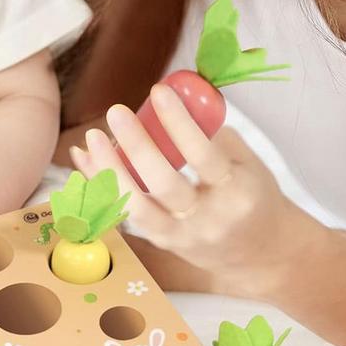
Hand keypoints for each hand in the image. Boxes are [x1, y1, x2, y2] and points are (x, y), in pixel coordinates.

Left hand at [70, 83, 311, 296]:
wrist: (262, 255)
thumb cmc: (254, 196)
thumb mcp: (250, 163)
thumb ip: (213, 135)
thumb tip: (171, 105)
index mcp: (236, 191)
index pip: (202, 155)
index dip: (178, 123)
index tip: (158, 91)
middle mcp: (207, 218)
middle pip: (163, 184)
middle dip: (136, 146)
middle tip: (117, 112)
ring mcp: (181, 236)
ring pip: (136, 207)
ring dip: (108, 170)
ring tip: (91, 137)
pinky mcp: (161, 243)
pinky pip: (125, 214)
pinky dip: (100, 185)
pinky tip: (83, 157)